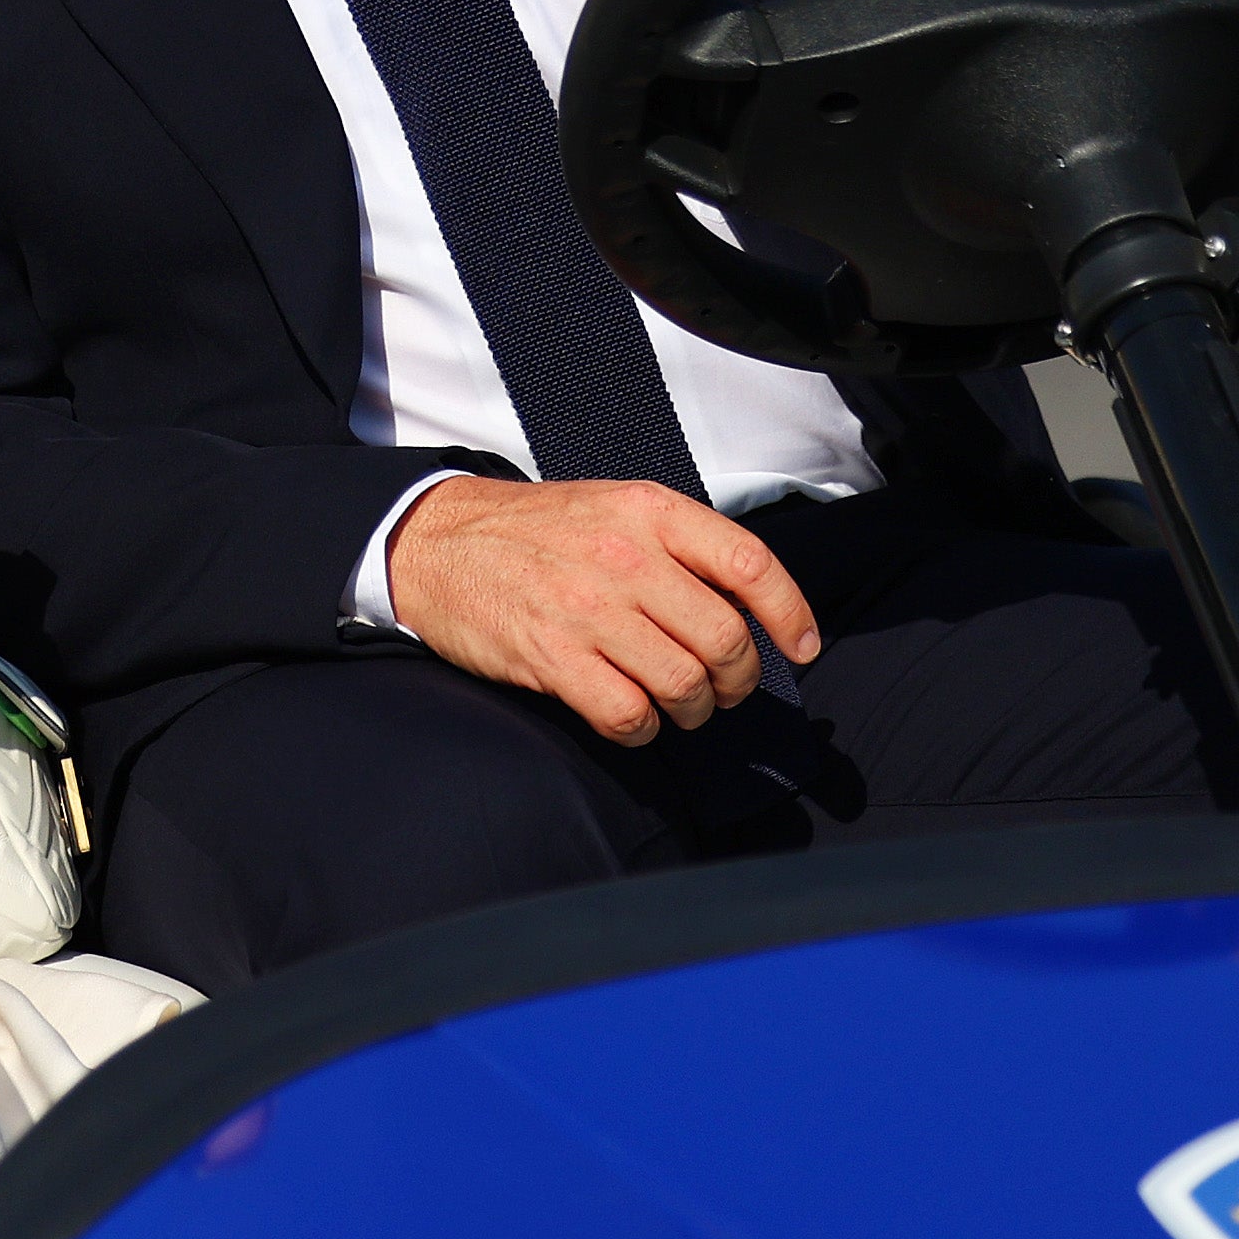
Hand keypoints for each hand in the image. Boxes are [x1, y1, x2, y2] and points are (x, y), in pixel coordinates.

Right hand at [383, 477, 819, 746]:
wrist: (436, 542)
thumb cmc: (538, 533)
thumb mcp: (615, 507)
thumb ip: (679, 545)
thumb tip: (752, 606)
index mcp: (650, 512)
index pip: (750, 566)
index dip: (790, 615)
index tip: (802, 648)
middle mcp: (624, 556)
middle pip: (724, 639)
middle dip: (738, 680)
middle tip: (724, 690)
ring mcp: (586, 609)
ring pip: (683, 684)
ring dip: (692, 711)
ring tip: (678, 707)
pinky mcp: (550, 656)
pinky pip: (627, 714)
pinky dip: (642, 731)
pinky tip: (632, 720)